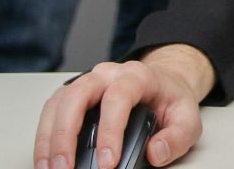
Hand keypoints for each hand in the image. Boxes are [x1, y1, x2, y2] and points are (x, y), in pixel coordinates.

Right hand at [33, 46, 212, 168]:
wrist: (163, 84)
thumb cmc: (170, 100)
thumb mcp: (188, 117)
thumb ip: (178, 136)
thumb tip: (156, 153)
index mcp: (137, 75)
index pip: (117, 97)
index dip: (110, 131)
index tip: (107, 162)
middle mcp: (107, 74)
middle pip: (77, 96)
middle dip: (66, 135)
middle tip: (66, 168)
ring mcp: (87, 82)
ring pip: (59, 103)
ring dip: (49, 139)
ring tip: (51, 168)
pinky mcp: (73, 95)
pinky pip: (51, 112)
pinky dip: (45, 137)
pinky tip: (46, 159)